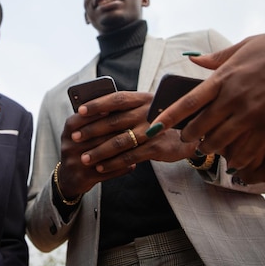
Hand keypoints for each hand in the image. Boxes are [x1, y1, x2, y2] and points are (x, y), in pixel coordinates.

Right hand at [56, 91, 151, 197]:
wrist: (69, 177)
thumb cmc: (82, 147)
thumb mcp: (81, 132)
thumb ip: (93, 120)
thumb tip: (114, 107)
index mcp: (68, 131)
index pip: (82, 118)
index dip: (96, 113)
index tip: (113, 108)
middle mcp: (68, 146)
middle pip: (94, 136)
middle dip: (115, 130)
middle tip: (135, 125)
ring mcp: (74, 162)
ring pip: (101, 154)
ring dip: (121, 149)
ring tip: (138, 145)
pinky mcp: (83, 177)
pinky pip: (105, 172)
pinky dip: (120, 168)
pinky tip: (133, 165)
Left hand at [74, 91, 197, 172]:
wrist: (190, 135)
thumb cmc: (159, 120)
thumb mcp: (146, 108)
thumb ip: (125, 109)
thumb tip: (92, 113)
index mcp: (142, 98)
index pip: (116, 99)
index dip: (97, 104)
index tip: (80, 111)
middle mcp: (147, 112)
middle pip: (114, 121)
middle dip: (91, 130)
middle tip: (74, 137)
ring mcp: (152, 130)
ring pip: (119, 141)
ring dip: (99, 151)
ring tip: (84, 158)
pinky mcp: (156, 147)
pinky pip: (129, 156)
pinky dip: (113, 163)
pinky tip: (101, 167)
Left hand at [150, 25, 264, 171]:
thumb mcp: (244, 46)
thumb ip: (217, 59)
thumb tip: (192, 60)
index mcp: (224, 77)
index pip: (188, 101)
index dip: (168, 117)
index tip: (154, 127)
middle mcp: (233, 98)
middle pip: (201, 126)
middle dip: (191, 136)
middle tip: (187, 140)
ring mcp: (252, 113)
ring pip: (221, 141)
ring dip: (212, 148)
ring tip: (209, 149)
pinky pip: (249, 149)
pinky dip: (239, 158)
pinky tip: (235, 161)